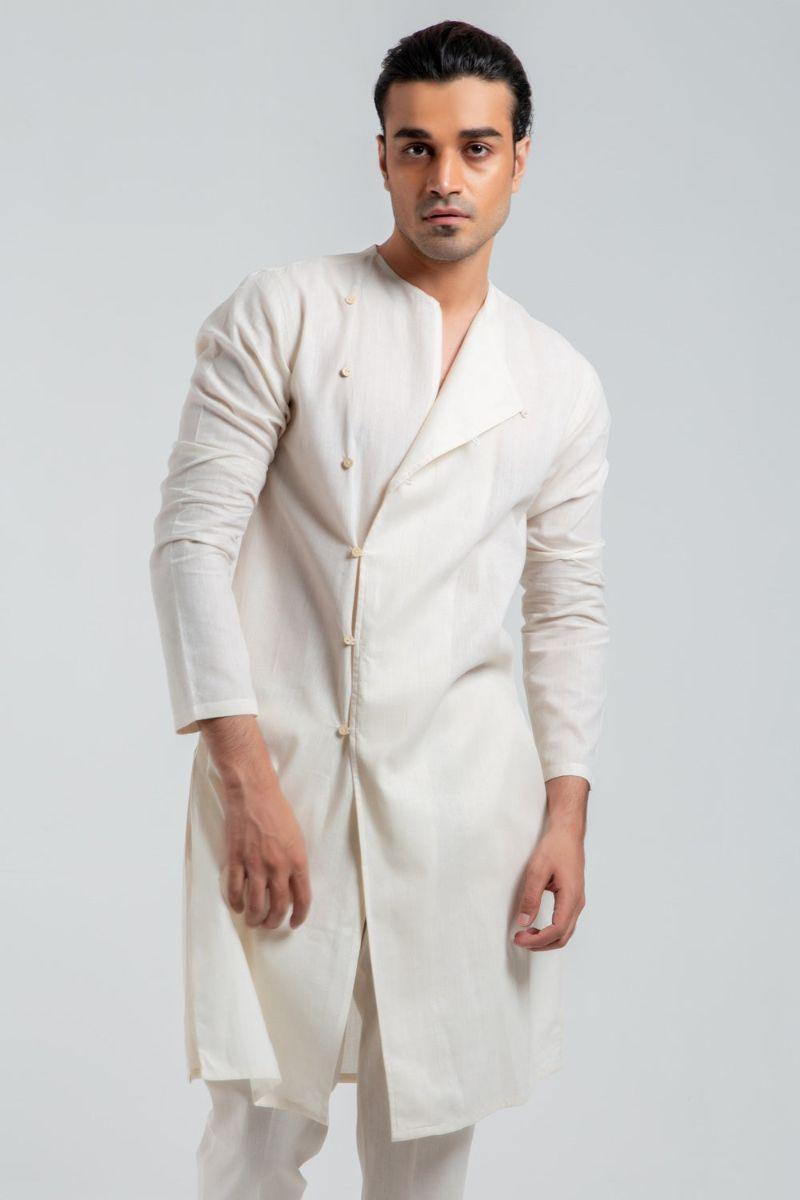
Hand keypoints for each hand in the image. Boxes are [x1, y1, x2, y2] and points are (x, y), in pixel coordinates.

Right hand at [198, 716, 311, 929]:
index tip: (294, 923)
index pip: (302, 898)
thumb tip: (291, 886)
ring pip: (255, 904)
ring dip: (255, 918)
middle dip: (274, 922)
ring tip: (254, 921)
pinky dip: (236, 903)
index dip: (299, 915)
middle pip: (277, 907)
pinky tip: (238, 906)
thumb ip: (295, 863)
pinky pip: (235, 890)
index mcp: (297, 860)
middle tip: (270, 925)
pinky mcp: (236, 860)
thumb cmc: (278, 811)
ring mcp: (255, 865)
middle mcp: (278, 867)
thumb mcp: (297, 838)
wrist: (254, 793)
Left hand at [512, 781, 586, 949]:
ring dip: (546, 939)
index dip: (537, 940)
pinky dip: (551, 931)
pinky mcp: (573, 898)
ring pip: (565, 932)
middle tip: (518, 940)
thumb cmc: (554, 847)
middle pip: (563, 937)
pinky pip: (565, 923)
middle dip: (540, 944)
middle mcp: (578, 903)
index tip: (518, 938)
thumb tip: (523, 923)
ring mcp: (577, 901)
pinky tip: (536, 926)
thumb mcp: (537, 870)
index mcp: (571, 897)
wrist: (568, 833)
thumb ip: (531, 897)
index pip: (556, 930)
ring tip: (525, 935)